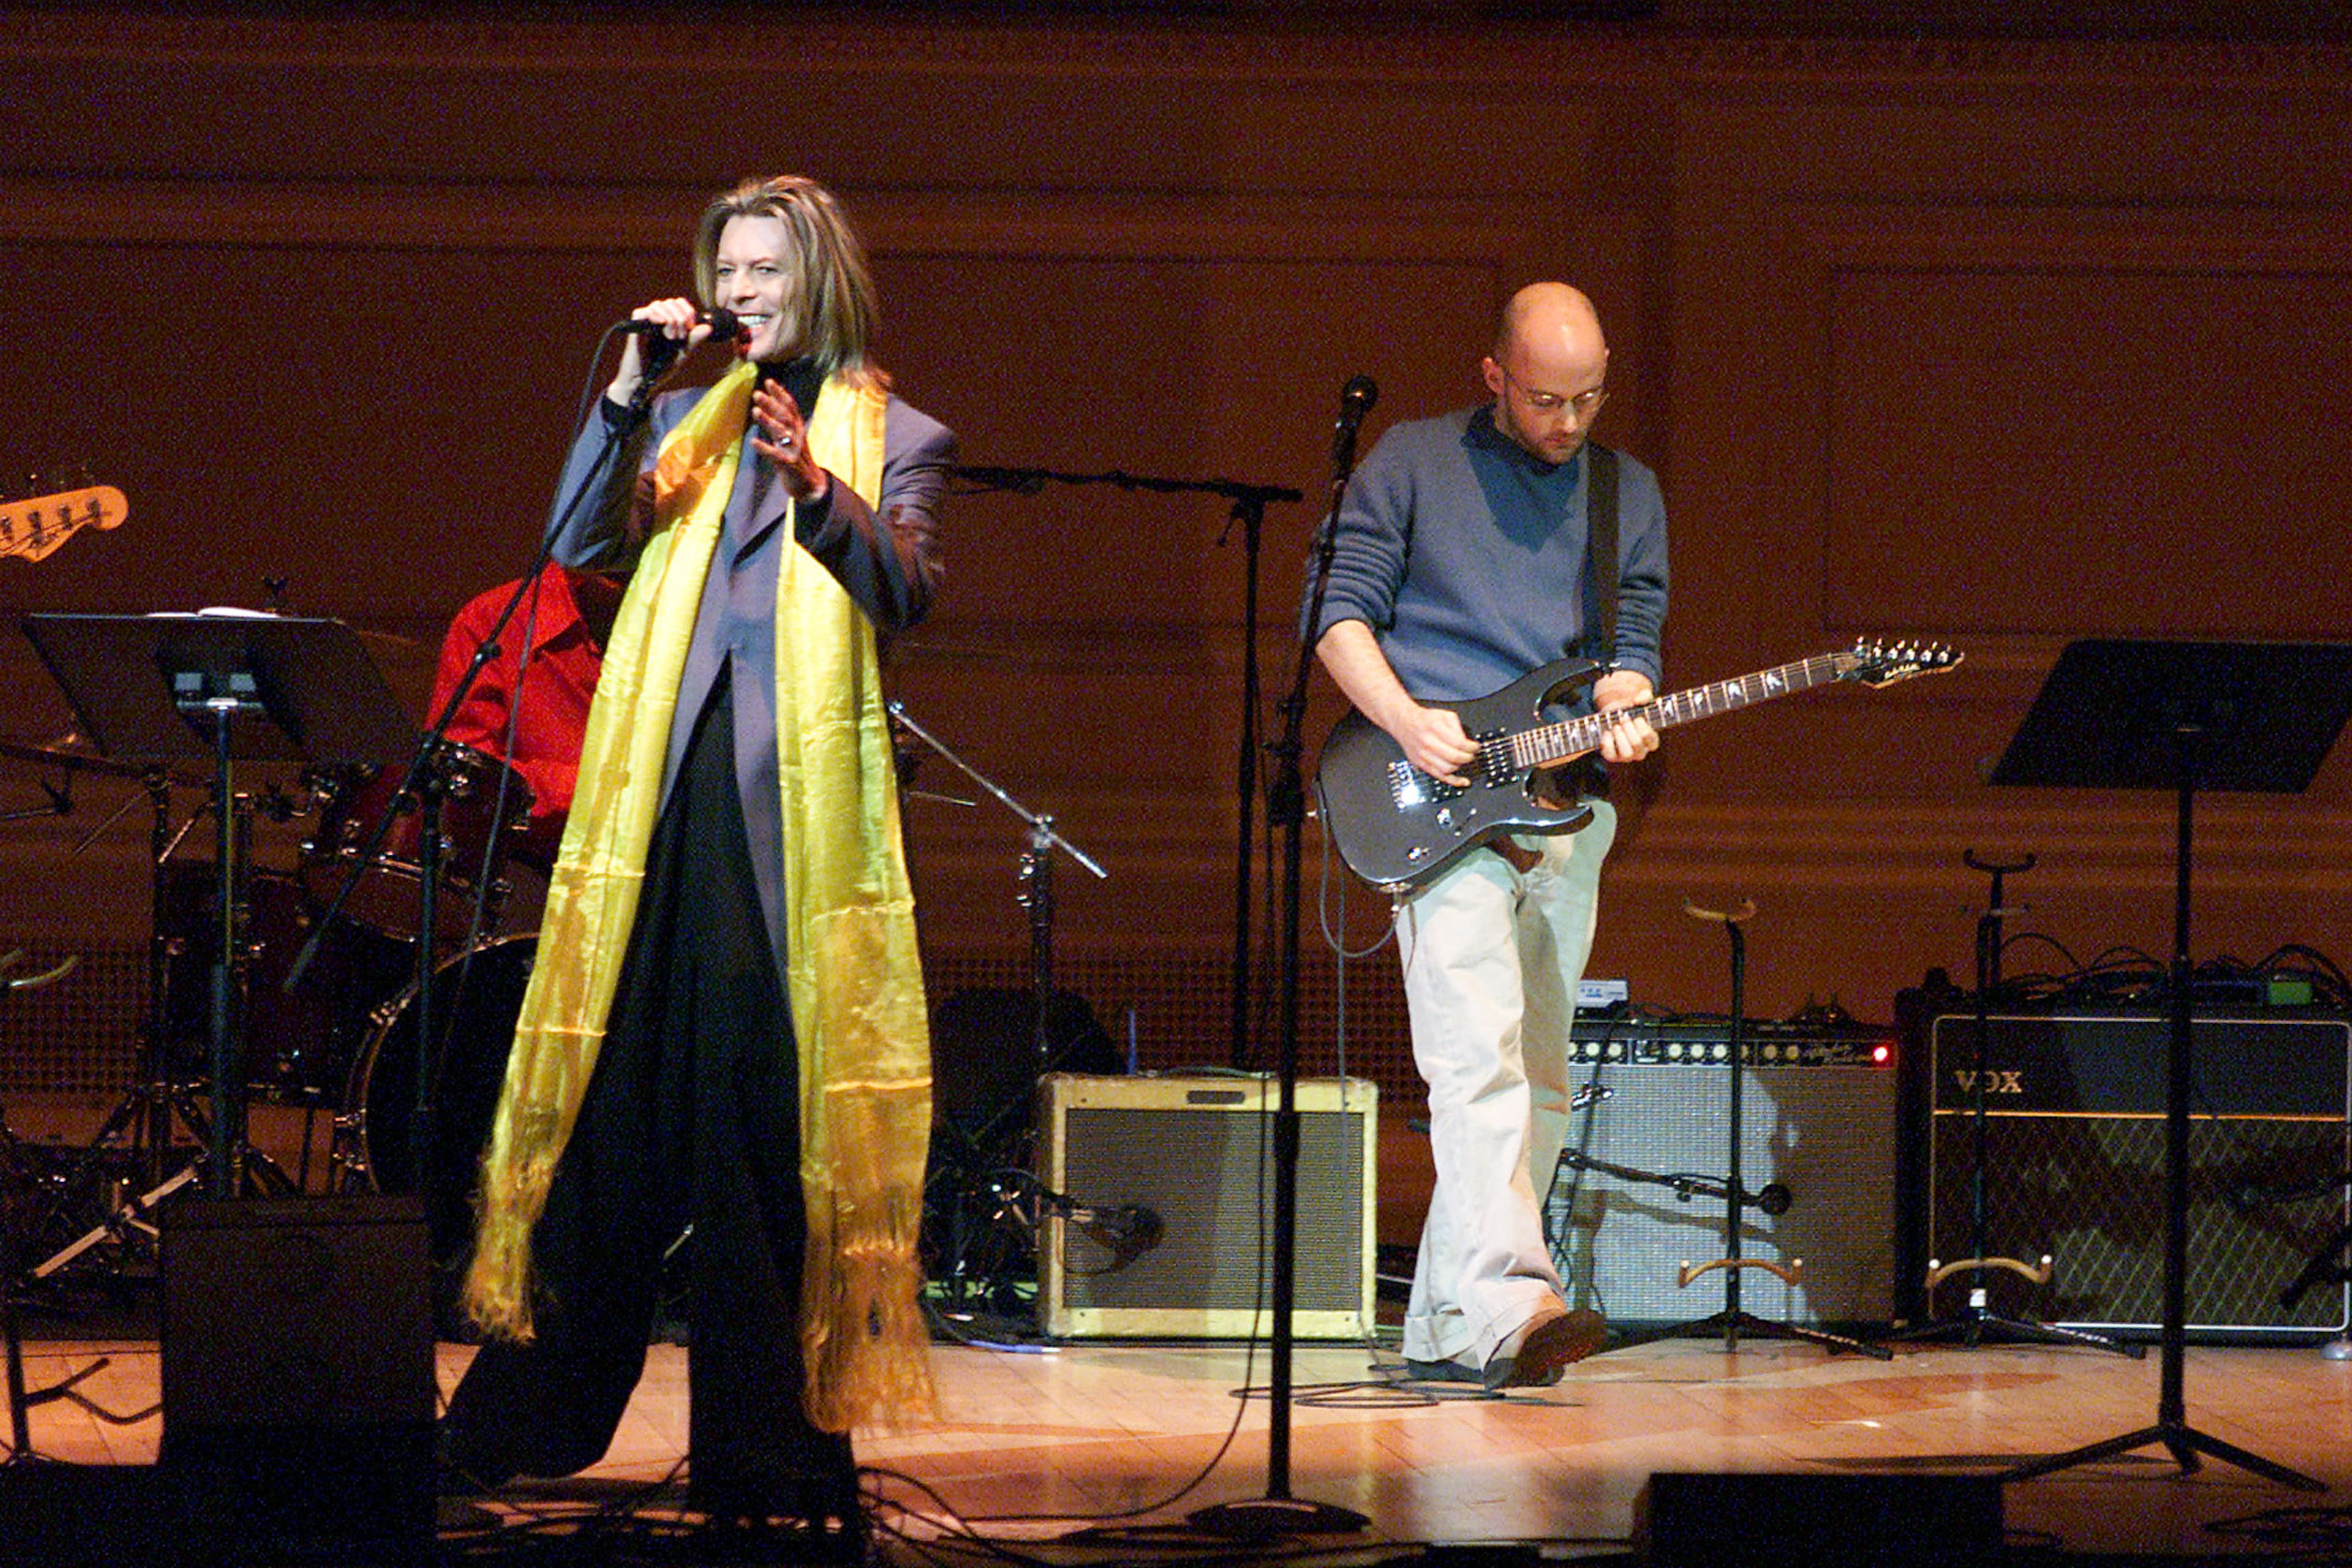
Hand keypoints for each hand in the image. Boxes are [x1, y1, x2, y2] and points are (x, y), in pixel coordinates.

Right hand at [609, 297, 710, 403]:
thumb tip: (709, 327)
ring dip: (669, 319)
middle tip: (680, 337)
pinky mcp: (634, 327)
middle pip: (671, 302)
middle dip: (680, 317)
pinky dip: (654, 316)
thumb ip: (694, 340)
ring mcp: (646, 322)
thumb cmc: (662, 369)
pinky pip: (642, 312)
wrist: (645, 382)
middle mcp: (658, 319)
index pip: (680, 303)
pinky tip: (660, 325)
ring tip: (670, 337)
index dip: (688, 312)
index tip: (690, 329)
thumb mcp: (683, 353)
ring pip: (658, 305)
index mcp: (670, 323)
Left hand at [749, 379, 829, 502]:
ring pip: (783, 433)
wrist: (812, 487)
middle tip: (757, 393)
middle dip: (772, 404)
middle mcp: (798, 437)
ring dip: (769, 421)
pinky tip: (753, 442)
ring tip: (755, 411)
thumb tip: (766, 407)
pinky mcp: (790, 465)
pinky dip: (764, 448)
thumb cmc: (797, 461)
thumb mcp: (790, 439)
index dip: (781, 394)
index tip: (769, 381)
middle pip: (786, 417)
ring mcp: (795, 451)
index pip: (791, 408)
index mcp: (798, 430)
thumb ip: (780, 424)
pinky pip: (776, 455)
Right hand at [1392, 702, 1477, 786]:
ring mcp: (1423, 755)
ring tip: (1462, 760)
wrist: (1404, 723)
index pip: (1459, 743)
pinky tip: (1462, 781)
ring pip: (1448, 769)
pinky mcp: (1421, 764)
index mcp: (1435, 728)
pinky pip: (1439, 777)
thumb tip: (1466, 744)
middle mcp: (1428, 742)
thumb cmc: (1425, 719)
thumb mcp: (1445, 715)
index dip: (1472, 747)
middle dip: (1468, 757)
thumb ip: (1458, 728)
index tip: (1476, 747)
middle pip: (1455, 757)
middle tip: (1471, 754)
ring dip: (1460, 766)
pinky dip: (1453, 781)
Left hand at [1590, 669, 1658, 763]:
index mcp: (1651, 741)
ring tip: (1616, 725)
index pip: (1652, 740)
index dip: (1643, 728)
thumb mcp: (1641, 700)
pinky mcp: (1612, 757)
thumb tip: (1638, 700)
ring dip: (1620, 736)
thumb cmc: (1632, 710)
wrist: (1615, 716)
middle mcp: (1640, 751)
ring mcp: (1626, 756)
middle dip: (1629, 728)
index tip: (1637, 718)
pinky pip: (1610, 755)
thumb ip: (1644, 696)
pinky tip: (1607, 732)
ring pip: (1626, 754)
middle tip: (1624, 717)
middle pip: (1637, 745)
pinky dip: (1607, 742)